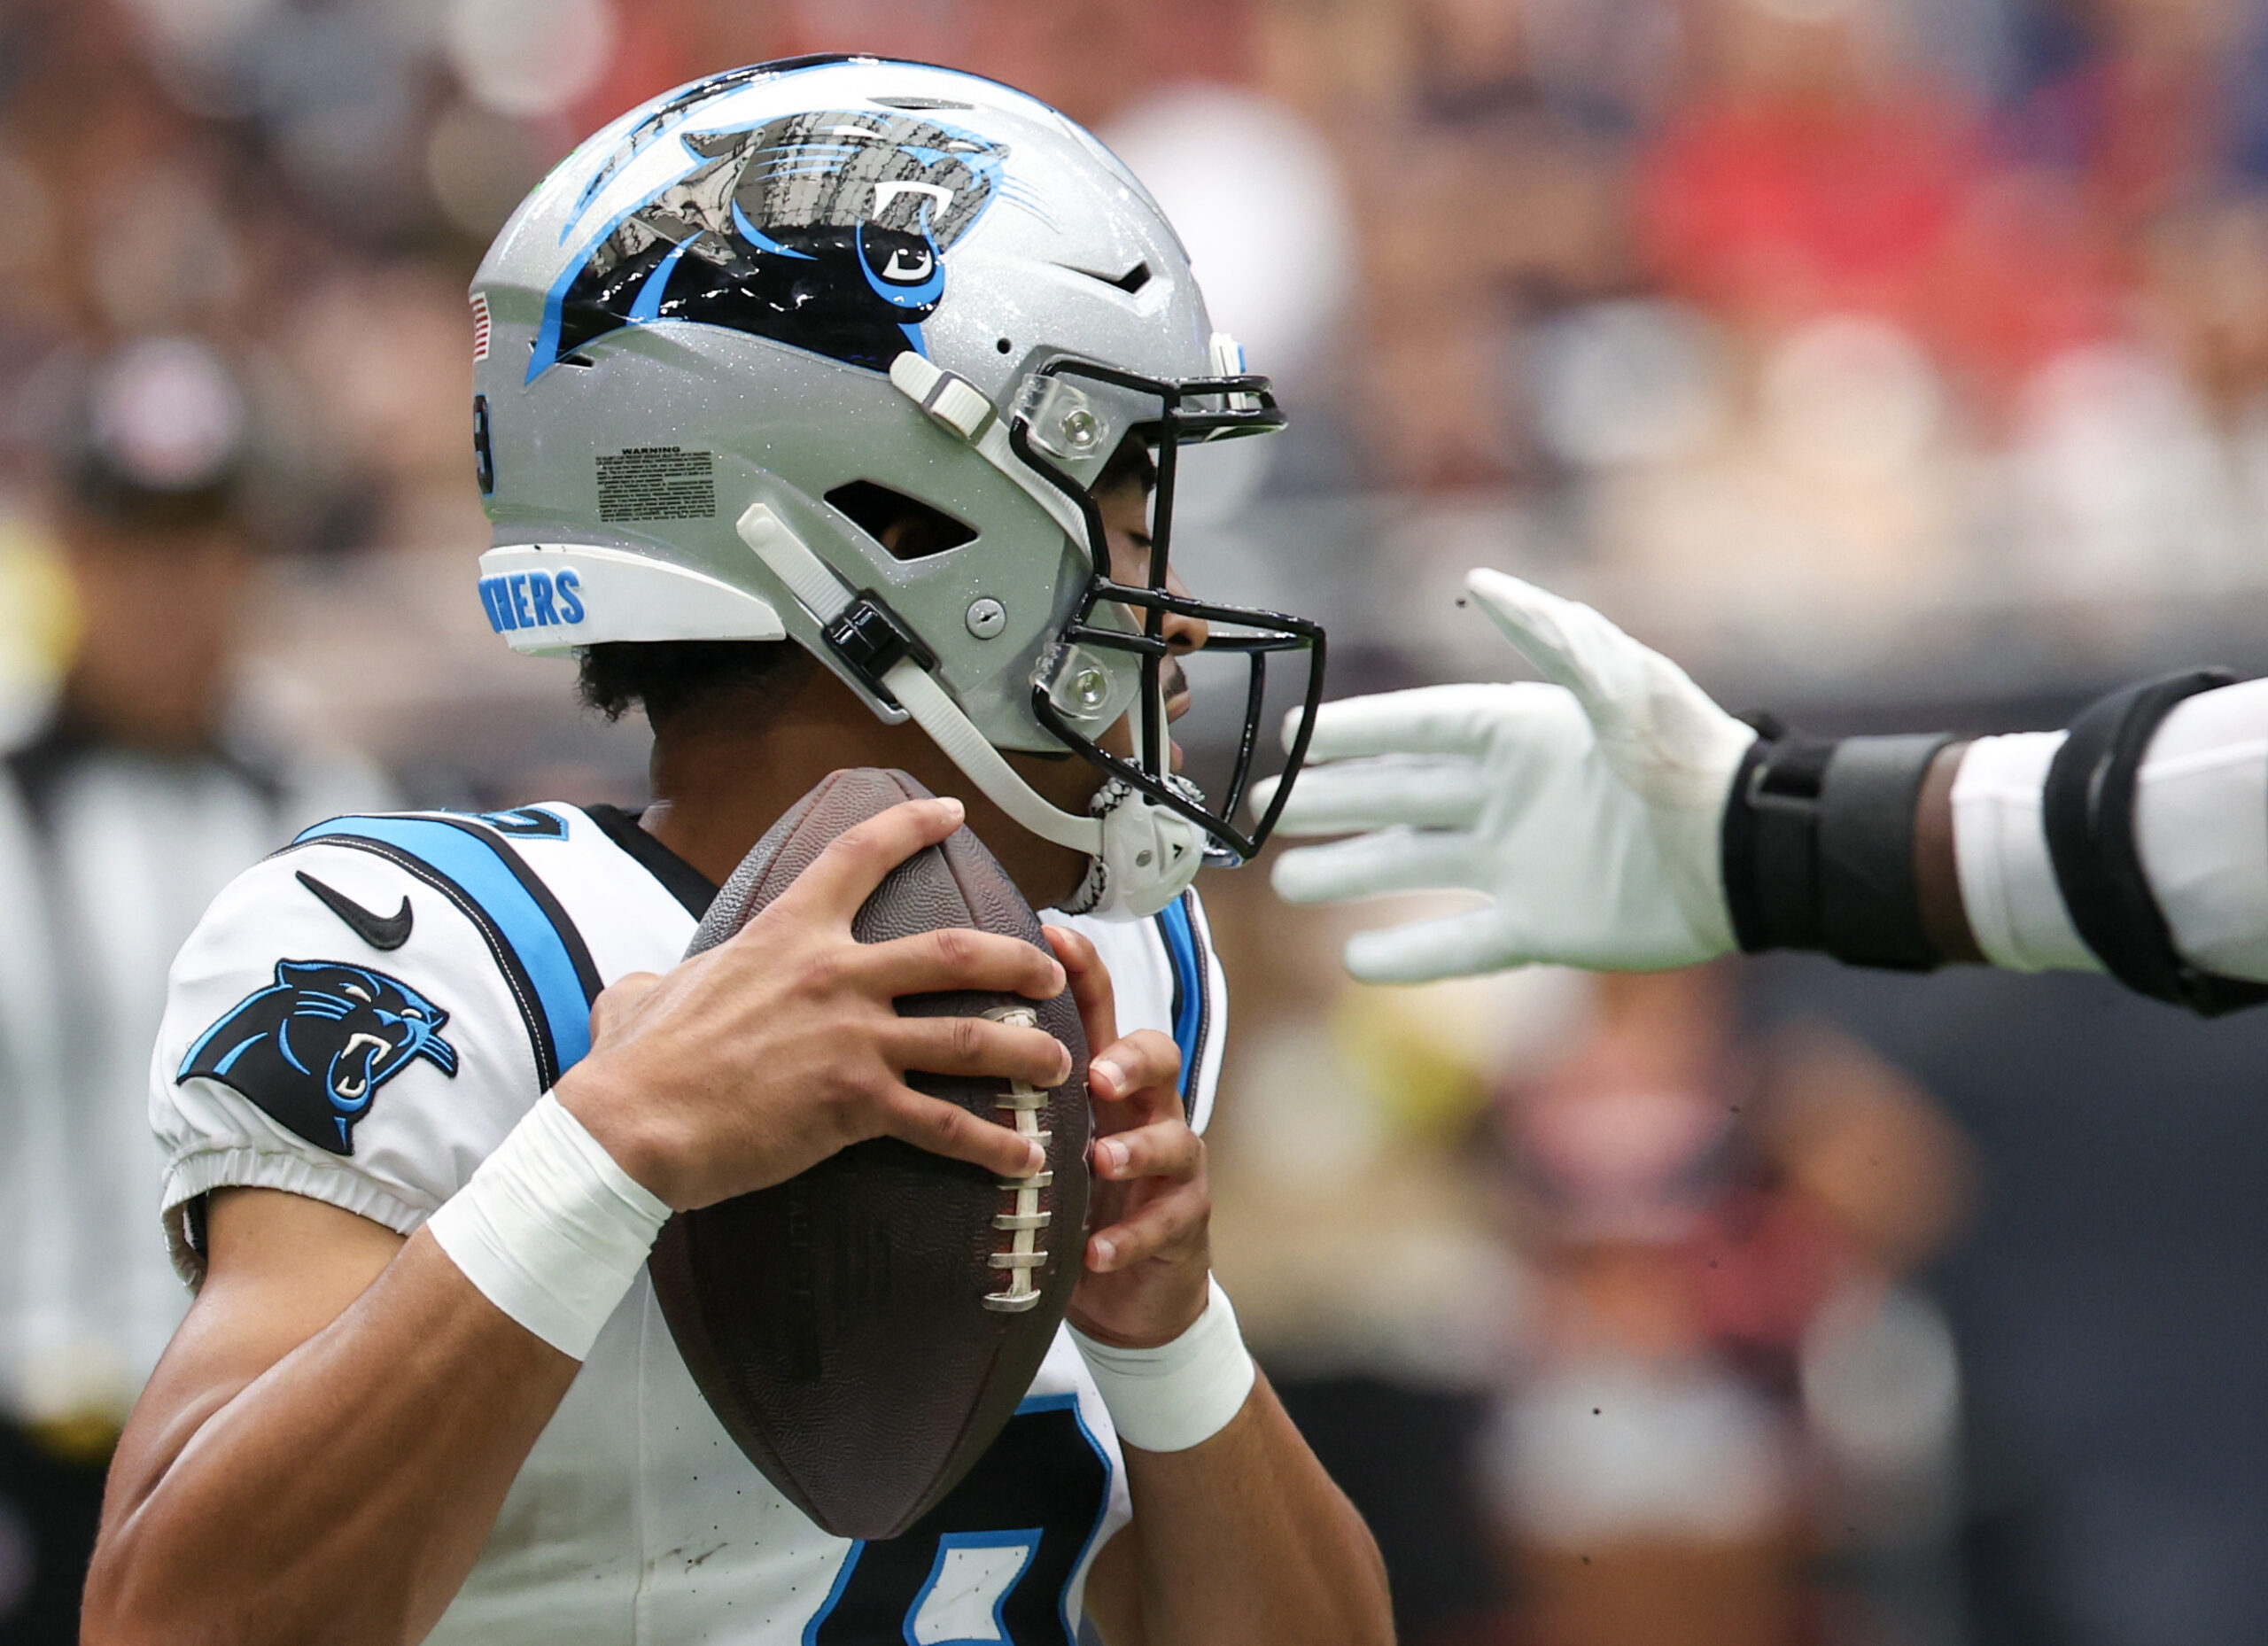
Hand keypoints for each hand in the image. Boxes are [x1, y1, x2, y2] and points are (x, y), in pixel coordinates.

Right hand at [558, 797, 1069, 1210]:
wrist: (631, 1127)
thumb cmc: (634, 1065)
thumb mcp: (646, 994)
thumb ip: (664, 979)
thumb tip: (646, 986)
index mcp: (787, 934)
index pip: (857, 857)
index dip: (910, 827)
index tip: (951, 813)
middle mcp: (833, 975)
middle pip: (954, 953)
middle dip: (1016, 960)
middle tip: (1050, 971)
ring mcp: (852, 1039)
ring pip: (971, 1039)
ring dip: (1027, 1053)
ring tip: (1060, 1066)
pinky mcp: (856, 1104)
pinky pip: (945, 1124)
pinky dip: (992, 1143)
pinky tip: (1022, 1157)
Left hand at [1044, 925, 1210, 1348]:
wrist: (1128, 1285)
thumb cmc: (1075, 1193)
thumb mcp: (1043, 1136)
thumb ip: (1002, 1093)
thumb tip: (909, 1046)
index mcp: (1106, 1077)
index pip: (1100, 1010)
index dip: (1084, 971)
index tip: (1052, 937)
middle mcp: (1145, 1108)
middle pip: (1159, 1055)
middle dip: (1130, 1059)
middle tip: (1095, 1074)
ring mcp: (1173, 1162)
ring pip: (1174, 1138)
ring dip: (1136, 1147)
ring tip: (1101, 1161)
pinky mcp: (1182, 1219)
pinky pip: (1165, 1221)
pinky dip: (1128, 1236)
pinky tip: (1095, 1250)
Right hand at [1258, 568, 1755, 980]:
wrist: (1747, 852)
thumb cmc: (1689, 754)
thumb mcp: (1620, 680)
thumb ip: (1549, 634)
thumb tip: (1479, 581)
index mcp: (1520, 733)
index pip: (1414, 729)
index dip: (1354, 732)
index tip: (1296, 734)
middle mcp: (1509, 795)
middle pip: (1398, 795)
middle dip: (1329, 800)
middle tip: (1264, 807)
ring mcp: (1521, 862)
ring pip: (1412, 866)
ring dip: (1348, 872)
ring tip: (1287, 880)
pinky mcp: (1542, 924)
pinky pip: (1461, 942)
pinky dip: (1410, 954)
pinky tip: (1357, 960)